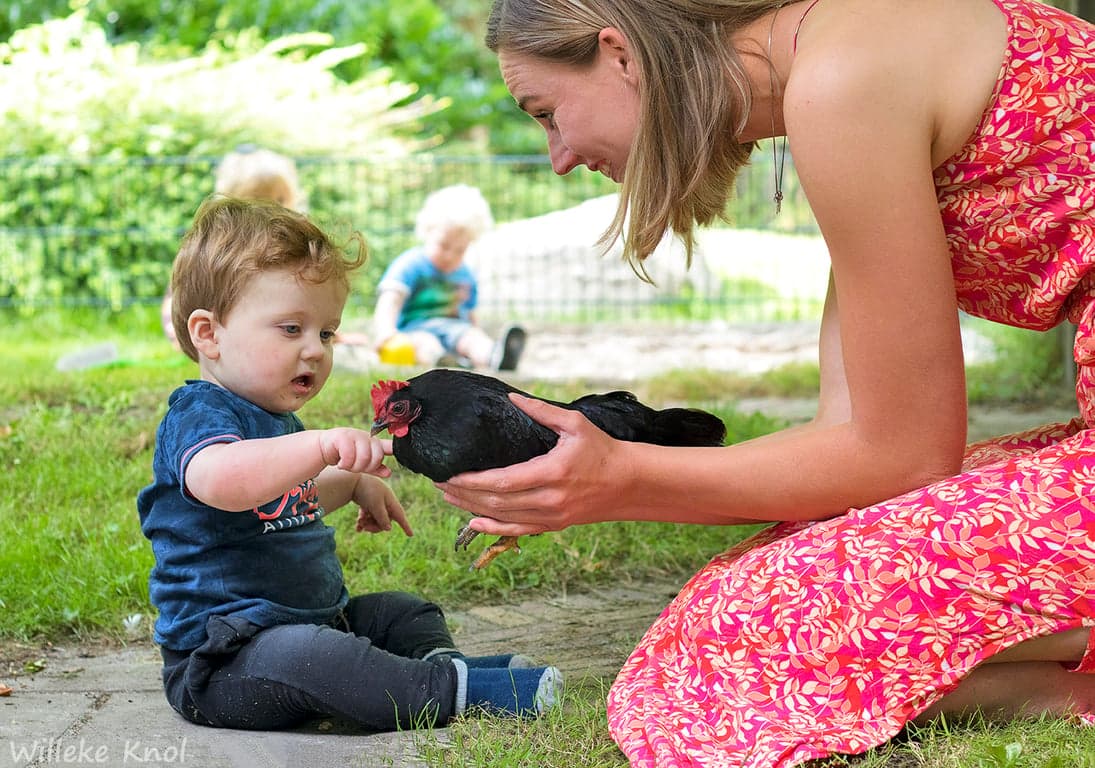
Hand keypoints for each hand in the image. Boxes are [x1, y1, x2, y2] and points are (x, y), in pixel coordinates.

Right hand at [319, 428, 391, 476]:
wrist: (324, 447)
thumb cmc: (346, 454)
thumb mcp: (362, 463)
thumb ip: (375, 467)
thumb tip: (388, 473)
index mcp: (375, 443)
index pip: (390, 446)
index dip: (397, 448)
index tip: (404, 451)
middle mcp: (368, 437)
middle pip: (377, 457)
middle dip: (365, 467)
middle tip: (354, 468)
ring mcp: (356, 435)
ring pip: (364, 457)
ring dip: (354, 467)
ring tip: (347, 466)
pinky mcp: (343, 436)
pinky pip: (350, 455)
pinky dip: (345, 464)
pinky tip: (340, 464)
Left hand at [353, 475, 411, 534]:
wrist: (351, 479)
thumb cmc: (367, 490)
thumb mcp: (376, 505)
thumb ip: (383, 518)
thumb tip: (388, 528)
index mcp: (391, 501)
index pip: (400, 516)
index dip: (406, 526)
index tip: (411, 535)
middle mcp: (385, 502)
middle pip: (385, 521)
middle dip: (376, 526)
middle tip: (366, 528)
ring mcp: (375, 502)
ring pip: (375, 519)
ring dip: (368, 524)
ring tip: (359, 524)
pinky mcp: (366, 502)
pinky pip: (367, 516)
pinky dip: (363, 522)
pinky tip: (357, 528)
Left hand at [437, 394, 621, 536]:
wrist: (628, 482)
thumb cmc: (602, 449)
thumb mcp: (575, 424)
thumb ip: (542, 411)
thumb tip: (513, 398)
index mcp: (553, 472)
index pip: (503, 482)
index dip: (473, 481)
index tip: (450, 474)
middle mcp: (550, 498)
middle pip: (497, 501)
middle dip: (463, 493)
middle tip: (439, 482)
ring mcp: (552, 516)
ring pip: (503, 517)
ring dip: (471, 509)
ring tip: (447, 497)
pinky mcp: (554, 525)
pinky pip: (517, 530)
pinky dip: (492, 528)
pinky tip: (473, 522)